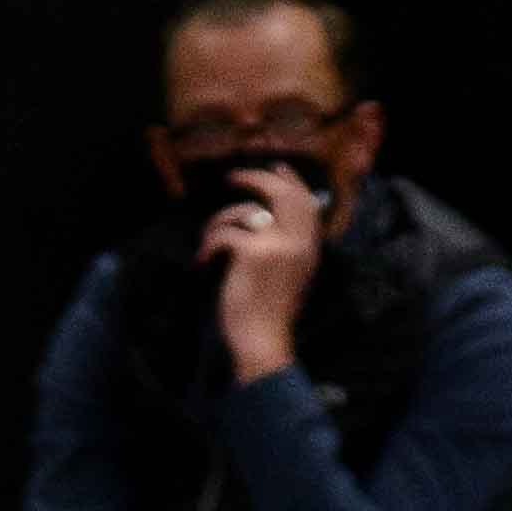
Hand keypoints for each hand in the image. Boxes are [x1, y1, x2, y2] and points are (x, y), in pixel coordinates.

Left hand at [193, 164, 321, 383]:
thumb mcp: (289, 279)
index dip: (291, 181)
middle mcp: (299, 243)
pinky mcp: (252, 252)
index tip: (276, 168)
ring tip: (208, 242)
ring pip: (245, 212)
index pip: (306, 203)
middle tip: (232, 177)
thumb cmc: (270, 317)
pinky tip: (201, 263)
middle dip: (256, 179)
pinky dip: (206, 247)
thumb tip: (263, 220)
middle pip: (281, 193)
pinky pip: (224, 233)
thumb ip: (286, 249)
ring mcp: (277, 245)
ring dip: (219, 222)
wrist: (263, 341)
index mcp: (310, 249)